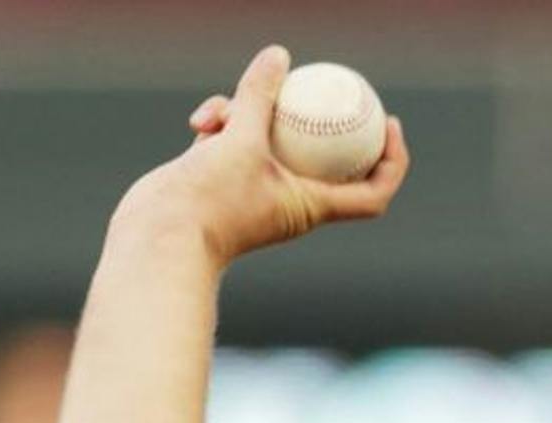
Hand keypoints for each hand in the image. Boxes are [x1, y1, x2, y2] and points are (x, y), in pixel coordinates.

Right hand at [118, 45, 409, 266]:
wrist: (159, 238)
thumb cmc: (210, 202)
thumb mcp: (239, 140)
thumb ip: (259, 97)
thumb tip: (279, 55)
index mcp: (312, 206)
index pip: (371, 193)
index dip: (392, 162)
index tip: (389, 124)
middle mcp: (290, 201)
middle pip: (326, 160)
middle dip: (330, 125)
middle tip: (337, 87)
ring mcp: (256, 190)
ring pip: (272, 140)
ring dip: (251, 114)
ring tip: (225, 106)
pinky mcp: (225, 181)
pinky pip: (235, 141)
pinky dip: (222, 125)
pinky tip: (200, 120)